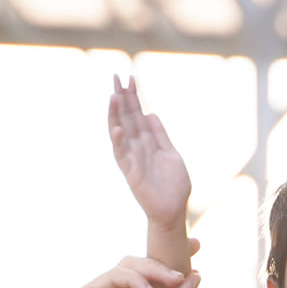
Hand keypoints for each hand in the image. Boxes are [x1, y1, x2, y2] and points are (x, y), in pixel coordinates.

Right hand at [53, 259, 199, 287]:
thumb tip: (195, 276)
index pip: (156, 278)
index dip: (174, 261)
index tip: (198, 246)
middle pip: (143, 265)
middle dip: (167, 256)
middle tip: (192, 248)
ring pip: (130, 265)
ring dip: (154, 269)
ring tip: (173, 280)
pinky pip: (115, 275)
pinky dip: (135, 279)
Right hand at [109, 76, 191, 228]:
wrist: (174, 210)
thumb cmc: (173, 185)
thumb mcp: (171, 153)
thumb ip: (160, 135)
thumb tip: (151, 114)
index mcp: (147, 141)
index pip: (137, 113)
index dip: (133, 96)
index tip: (130, 77)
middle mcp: (136, 147)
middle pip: (126, 117)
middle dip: (121, 97)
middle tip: (115, 76)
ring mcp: (132, 158)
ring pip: (120, 132)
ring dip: (116, 115)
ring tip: (113, 96)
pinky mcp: (131, 173)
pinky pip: (122, 156)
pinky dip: (120, 143)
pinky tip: (118, 129)